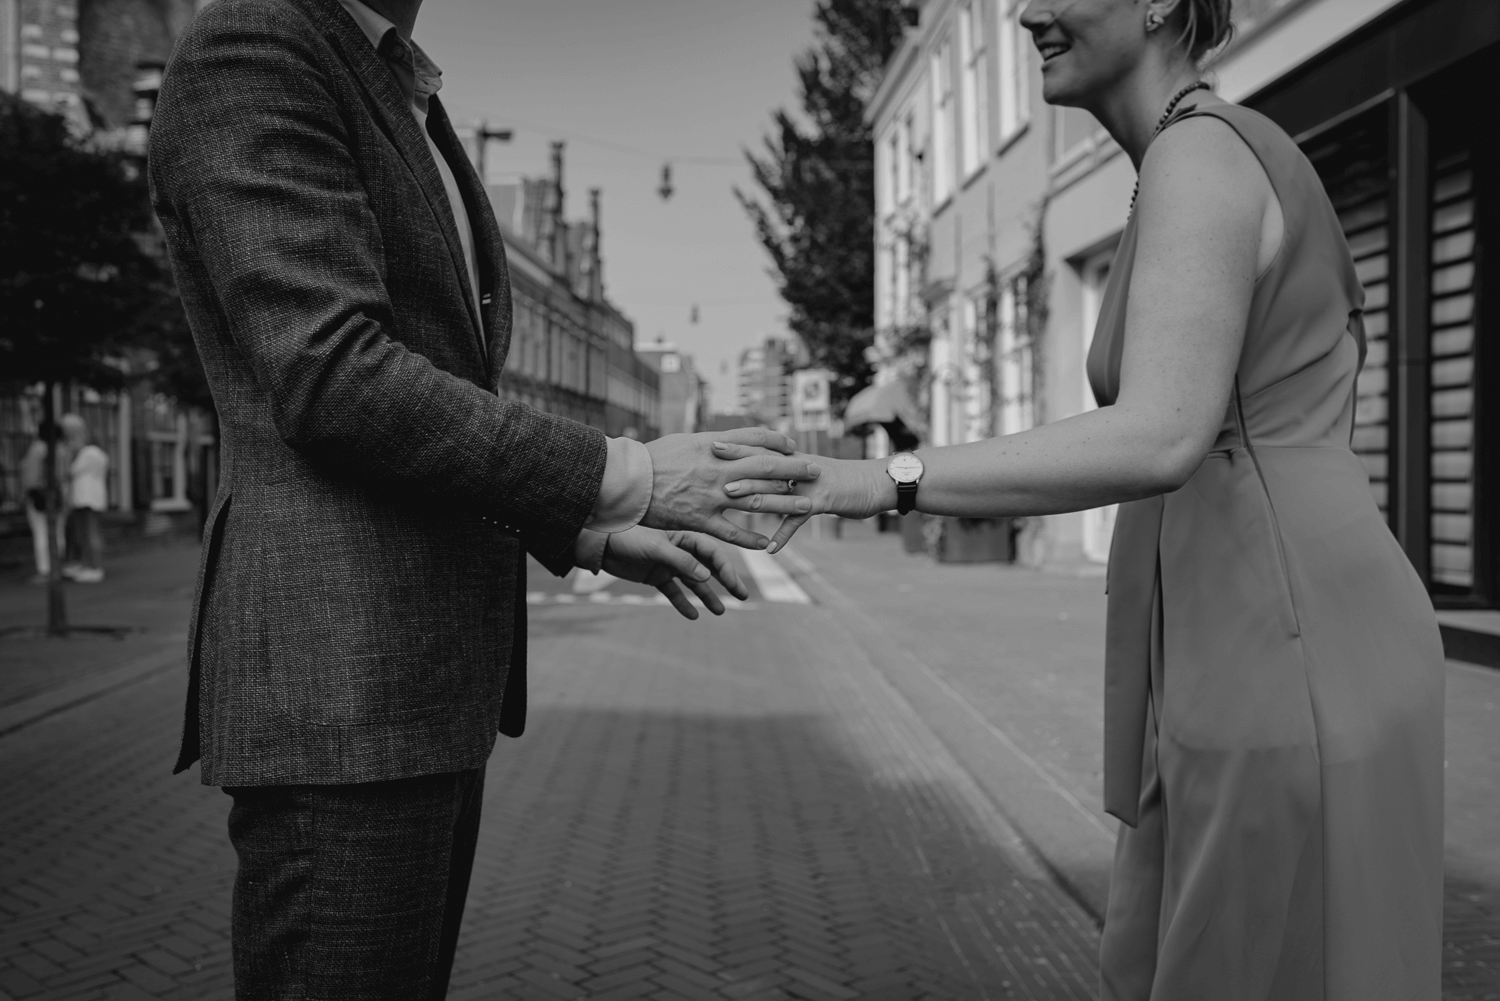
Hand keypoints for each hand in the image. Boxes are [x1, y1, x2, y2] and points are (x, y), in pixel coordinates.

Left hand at [600, 526, 749, 618]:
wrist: (601, 546)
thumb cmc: (629, 539)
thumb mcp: (657, 549)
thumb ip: (681, 562)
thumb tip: (707, 576)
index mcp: (683, 537)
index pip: (711, 552)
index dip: (725, 567)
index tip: (735, 584)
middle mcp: (680, 550)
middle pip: (708, 567)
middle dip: (725, 581)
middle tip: (742, 596)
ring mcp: (669, 564)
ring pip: (693, 582)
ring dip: (707, 596)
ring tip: (720, 611)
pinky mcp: (656, 576)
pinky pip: (673, 592)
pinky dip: (683, 603)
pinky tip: (693, 615)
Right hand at [643, 427, 820, 548]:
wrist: (627, 481)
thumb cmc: (652, 458)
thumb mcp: (684, 439)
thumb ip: (710, 442)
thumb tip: (727, 439)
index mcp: (714, 446)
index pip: (755, 440)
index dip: (778, 443)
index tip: (794, 447)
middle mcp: (719, 469)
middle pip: (766, 467)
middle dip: (793, 469)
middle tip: (815, 471)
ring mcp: (712, 496)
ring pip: (757, 500)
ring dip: (785, 503)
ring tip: (807, 506)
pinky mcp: (700, 520)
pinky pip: (732, 532)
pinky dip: (751, 538)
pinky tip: (768, 542)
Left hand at [722, 455, 894, 552]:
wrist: (878, 482)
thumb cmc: (845, 479)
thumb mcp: (815, 474)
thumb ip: (791, 475)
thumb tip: (769, 477)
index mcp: (795, 460)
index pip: (761, 450)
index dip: (737, 446)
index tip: (711, 442)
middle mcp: (800, 469)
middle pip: (762, 463)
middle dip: (735, 462)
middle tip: (708, 461)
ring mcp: (811, 484)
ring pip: (778, 487)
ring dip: (753, 492)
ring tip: (729, 497)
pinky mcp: (824, 501)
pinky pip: (800, 518)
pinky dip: (785, 534)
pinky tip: (771, 548)